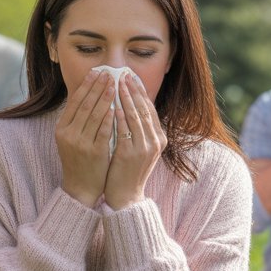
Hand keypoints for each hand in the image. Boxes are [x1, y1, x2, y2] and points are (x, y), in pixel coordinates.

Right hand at [55, 69, 115, 206]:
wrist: (81, 187)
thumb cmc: (78, 160)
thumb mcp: (70, 138)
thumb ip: (76, 119)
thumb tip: (87, 92)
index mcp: (61, 129)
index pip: (74, 101)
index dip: (86, 85)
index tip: (96, 72)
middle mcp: (69, 134)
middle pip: (85, 105)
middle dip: (98, 87)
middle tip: (109, 73)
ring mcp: (81, 144)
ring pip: (95, 115)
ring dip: (106, 97)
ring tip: (115, 84)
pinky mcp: (95, 152)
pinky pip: (104, 130)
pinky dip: (110, 117)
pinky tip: (117, 106)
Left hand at [104, 74, 165, 208]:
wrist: (126, 196)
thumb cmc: (128, 170)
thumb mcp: (139, 148)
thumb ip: (138, 129)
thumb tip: (130, 105)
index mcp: (159, 138)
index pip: (150, 108)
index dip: (140, 91)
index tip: (131, 76)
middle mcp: (155, 141)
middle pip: (144, 109)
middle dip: (133, 90)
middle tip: (124, 74)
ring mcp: (144, 148)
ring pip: (135, 116)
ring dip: (126, 98)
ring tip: (117, 83)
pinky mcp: (131, 154)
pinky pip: (124, 130)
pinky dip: (119, 116)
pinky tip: (112, 104)